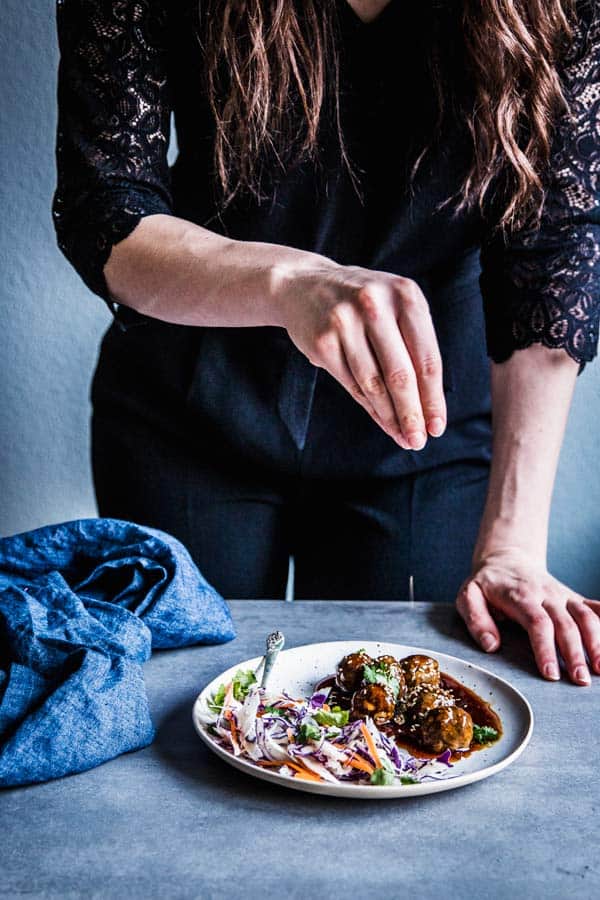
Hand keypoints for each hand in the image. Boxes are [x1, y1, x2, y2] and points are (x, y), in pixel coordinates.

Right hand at [278, 260, 445, 449]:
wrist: (304, 285)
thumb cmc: (362, 303)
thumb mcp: (394, 306)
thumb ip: (414, 344)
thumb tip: (429, 404)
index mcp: (405, 295)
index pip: (426, 357)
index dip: (433, 397)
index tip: (437, 425)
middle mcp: (375, 305)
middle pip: (401, 374)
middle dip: (412, 413)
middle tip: (419, 440)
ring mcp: (345, 323)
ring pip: (374, 384)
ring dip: (390, 417)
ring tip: (403, 437)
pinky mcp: (323, 342)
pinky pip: (352, 384)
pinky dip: (369, 408)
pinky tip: (381, 421)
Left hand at [456, 548, 599, 684]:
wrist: (506, 559)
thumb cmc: (486, 583)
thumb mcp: (468, 595)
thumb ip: (476, 619)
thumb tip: (491, 645)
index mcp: (520, 596)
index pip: (537, 623)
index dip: (545, 649)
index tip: (551, 674)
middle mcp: (546, 594)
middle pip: (566, 624)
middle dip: (575, 653)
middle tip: (580, 681)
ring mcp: (562, 595)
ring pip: (585, 616)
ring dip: (597, 642)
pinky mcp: (572, 597)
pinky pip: (594, 606)